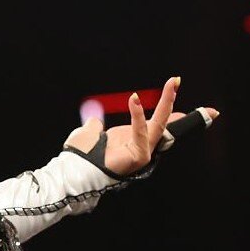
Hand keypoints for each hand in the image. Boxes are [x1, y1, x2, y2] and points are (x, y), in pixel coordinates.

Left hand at [62, 76, 219, 177]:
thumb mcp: (89, 133)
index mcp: (129, 139)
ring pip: (158, 125)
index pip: (151, 121)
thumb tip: (95, 121)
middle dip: (169, 100)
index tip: (172, 87)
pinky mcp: (139, 157)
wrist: (73, 170)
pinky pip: (141, 133)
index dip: (163, 107)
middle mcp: (139, 145)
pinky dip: (138, 116)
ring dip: (166, 102)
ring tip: (172, 84)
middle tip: (176, 80)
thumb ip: (95, 126)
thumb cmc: (79, 156)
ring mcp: (141, 152)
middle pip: (161, 121)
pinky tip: (134, 99)